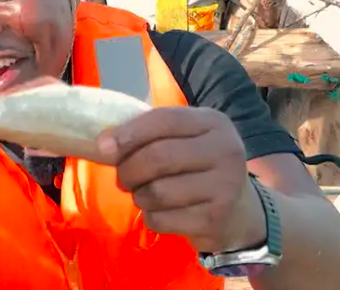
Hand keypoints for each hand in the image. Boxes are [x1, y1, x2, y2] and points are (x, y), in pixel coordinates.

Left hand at [97, 107, 266, 252]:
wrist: (237, 209)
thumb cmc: (197, 166)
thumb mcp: (182, 139)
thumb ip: (147, 135)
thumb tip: (102, 145)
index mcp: (213, 122)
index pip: (163, 120)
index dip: (128, 133)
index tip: (102, 147)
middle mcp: (225, 151)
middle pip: (157, 158)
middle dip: (128, 170)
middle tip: (122, 179)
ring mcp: (225, 187)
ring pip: (157, 192)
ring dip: (138, 196)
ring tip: (143, 194)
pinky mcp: (215, 220)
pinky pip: (162, 219)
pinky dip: (150, 217)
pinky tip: (158, 212)